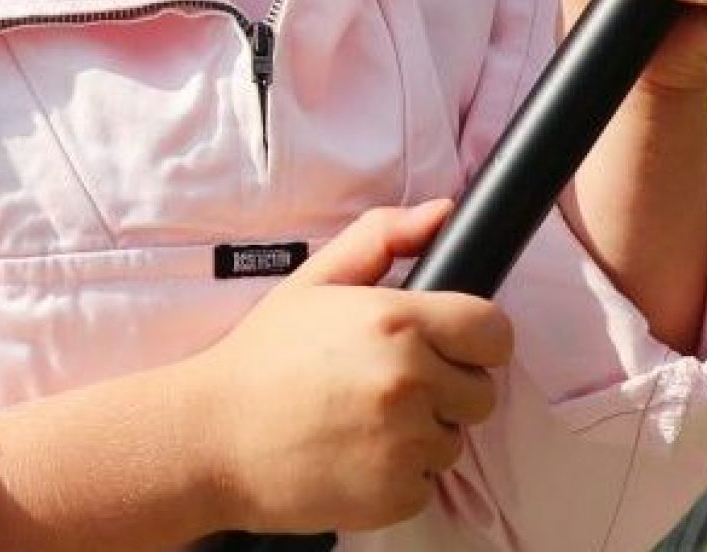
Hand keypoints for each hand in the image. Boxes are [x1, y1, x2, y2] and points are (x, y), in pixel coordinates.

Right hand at [182, 202, 510, 535]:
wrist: (212, 437)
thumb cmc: (262, 357)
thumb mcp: (315, 281)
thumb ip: (382, 237)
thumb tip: (442, 213)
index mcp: (397, 322)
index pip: (494, 331)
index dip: (476, 339)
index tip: (449, 346)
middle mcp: (410, 380)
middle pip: (482, 391)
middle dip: (447, 388)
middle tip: (390, 385)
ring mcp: (406, 441)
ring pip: (455, 439)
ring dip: (423, 433)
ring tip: (365, 422)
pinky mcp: (398, 492)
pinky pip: (429, 481)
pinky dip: (401, 473)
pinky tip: (356, 456)